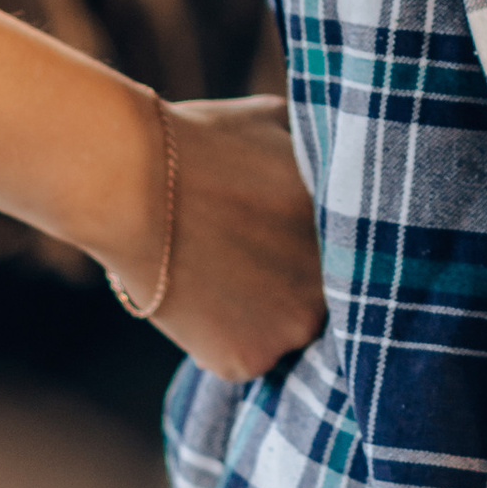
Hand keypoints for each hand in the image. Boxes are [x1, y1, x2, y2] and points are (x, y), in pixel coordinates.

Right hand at [103, 91, 326, 381]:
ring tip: (222, 275)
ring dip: (264, 314)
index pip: (353, 254)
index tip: (285, 232)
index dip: (318, 245)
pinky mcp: (248, 363)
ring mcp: (291, 328)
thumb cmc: (201, 143)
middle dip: (295, 283)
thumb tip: (325, 150)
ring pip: (286, 329)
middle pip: (324, 297)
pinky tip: (200, 298)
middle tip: (253, 258)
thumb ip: (311, 151)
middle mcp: (333, 286)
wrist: (132, 183)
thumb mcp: (277, 124)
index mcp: (353, 228)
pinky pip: (246, 356)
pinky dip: (225, 337)